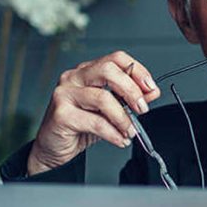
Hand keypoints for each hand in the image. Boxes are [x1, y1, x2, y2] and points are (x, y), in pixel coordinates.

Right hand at [27, 50, 160, 175]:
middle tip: (142, 109)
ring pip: (103, 98)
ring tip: (130, 131)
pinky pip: (95, 121)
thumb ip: (131, 99)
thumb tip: (152, 92)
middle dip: (132, 90)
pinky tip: (120, 139)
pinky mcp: (61, 113)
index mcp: (88, 71)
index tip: (151, 88)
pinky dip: (113, 133)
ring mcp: (65, 93)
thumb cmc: (81, 125)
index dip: (138, 71)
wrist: (54, 147)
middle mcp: (75, 77)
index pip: (117, 58)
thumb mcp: (112, 110)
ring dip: (123, 118)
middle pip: (109, 71)